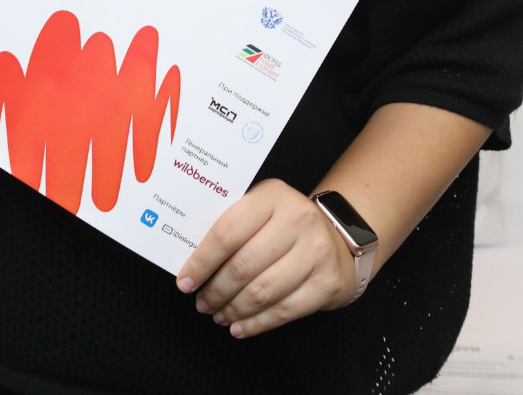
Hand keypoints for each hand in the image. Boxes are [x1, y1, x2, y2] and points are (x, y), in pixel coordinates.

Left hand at [175, 178, 357, 338]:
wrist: (336, 236)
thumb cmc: (286, 223)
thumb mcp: (261, 208)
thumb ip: (231, 224)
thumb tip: (190, 257)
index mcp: (272, 195)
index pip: (227, 231)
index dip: (202, 261)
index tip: (186, 281)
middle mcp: (297, 219)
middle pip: (243, 266)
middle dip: (215, 291)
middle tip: (202, 303)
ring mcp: (316, 251)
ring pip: (261, 292)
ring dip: (233, 309)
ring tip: (218, 314)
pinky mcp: (327, 282)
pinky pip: (284, 311)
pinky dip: (256, 324)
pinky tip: (239, 326)